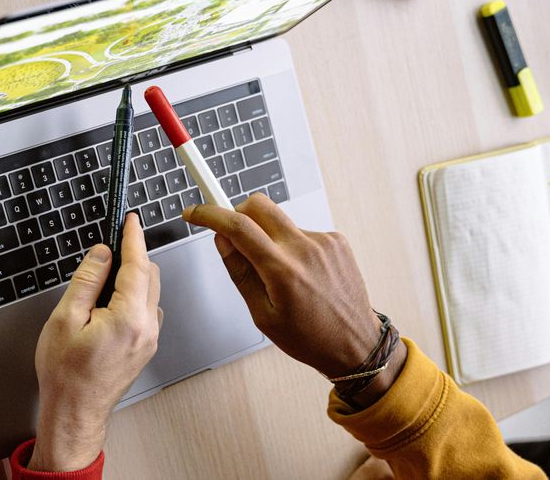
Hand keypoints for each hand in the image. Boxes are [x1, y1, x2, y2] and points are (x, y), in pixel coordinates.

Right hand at [29, 213, 162, 471]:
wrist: (74, 413)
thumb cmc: (66, 375)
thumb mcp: (65, 318)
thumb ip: (87, 280)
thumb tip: (101, 253)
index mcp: (129, 317)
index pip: (138, 265)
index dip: (133, 238)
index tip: (130, 221)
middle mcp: (147, 328)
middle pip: (149, 276)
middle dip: (132, 258)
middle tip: (107, 250)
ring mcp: (149, 339)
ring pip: (149, 293)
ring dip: (132, 280)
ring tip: (99, 286)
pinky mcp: (146, 347)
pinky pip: (146, 311)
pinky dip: (132, 298)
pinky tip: (108, 306)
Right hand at [182, 193, 404, 407]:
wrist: (354, 344)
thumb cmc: (309, 337)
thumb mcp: (262, 315)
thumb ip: (240, 273)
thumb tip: (222, 241)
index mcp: (282, 270)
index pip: (237, 226)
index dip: (209, 214)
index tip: (195, 213)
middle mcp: (305, 248)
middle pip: (259, 205)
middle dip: (238, 213)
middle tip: (236, 239)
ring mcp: (324, 241)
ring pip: (280, 221)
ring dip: (269, 237)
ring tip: (280, 275)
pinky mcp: (336, 240)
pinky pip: (301, 231)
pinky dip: (292, 246)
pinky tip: (302, 274)